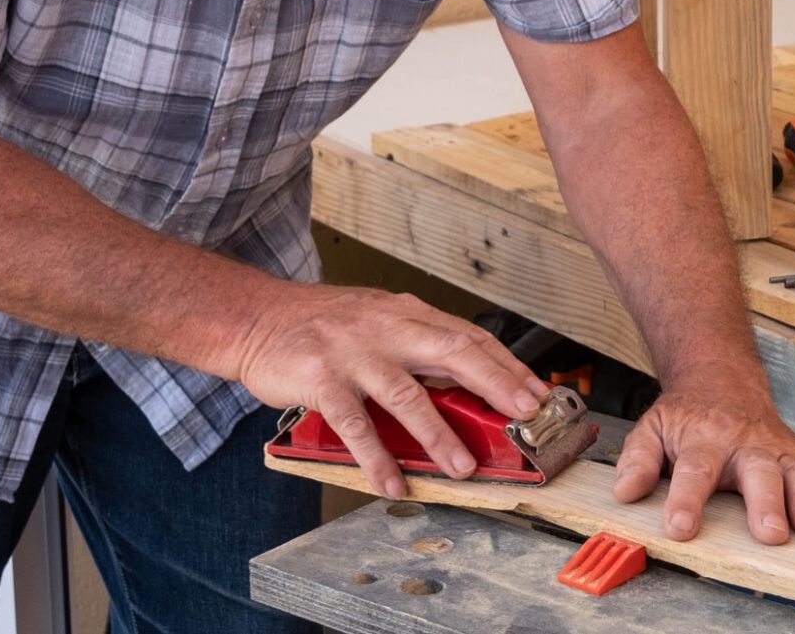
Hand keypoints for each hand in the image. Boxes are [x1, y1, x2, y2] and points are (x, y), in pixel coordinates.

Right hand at [232, 282, 550, 498]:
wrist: (257, 317)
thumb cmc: (323, 325)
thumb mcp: (379, 322)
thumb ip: (419, 346)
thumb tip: (468, 383)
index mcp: (407, 313)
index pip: (470, 336)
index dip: (508, 365)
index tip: (537, 392)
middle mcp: (387, 328)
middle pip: (454, 352)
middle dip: (496, 384)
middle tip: (525, 415)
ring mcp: (354, 353)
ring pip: (407, 394)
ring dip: (440, 434)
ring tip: (463, 466)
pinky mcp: (322, 379)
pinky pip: (355, 424)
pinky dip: (376, 456)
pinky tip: (392, 481)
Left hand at [611, 385, 794, 543]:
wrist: (722, 379)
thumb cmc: (688, 416)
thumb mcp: (652, 427)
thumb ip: (637, 459)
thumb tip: (625, 493)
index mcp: (703, 440)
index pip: (693, 471)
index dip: (686, 500)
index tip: (680, 527)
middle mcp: (744, 443)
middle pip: (757, 472)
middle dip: (765, 503)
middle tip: (770, 534)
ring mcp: (775, 448)